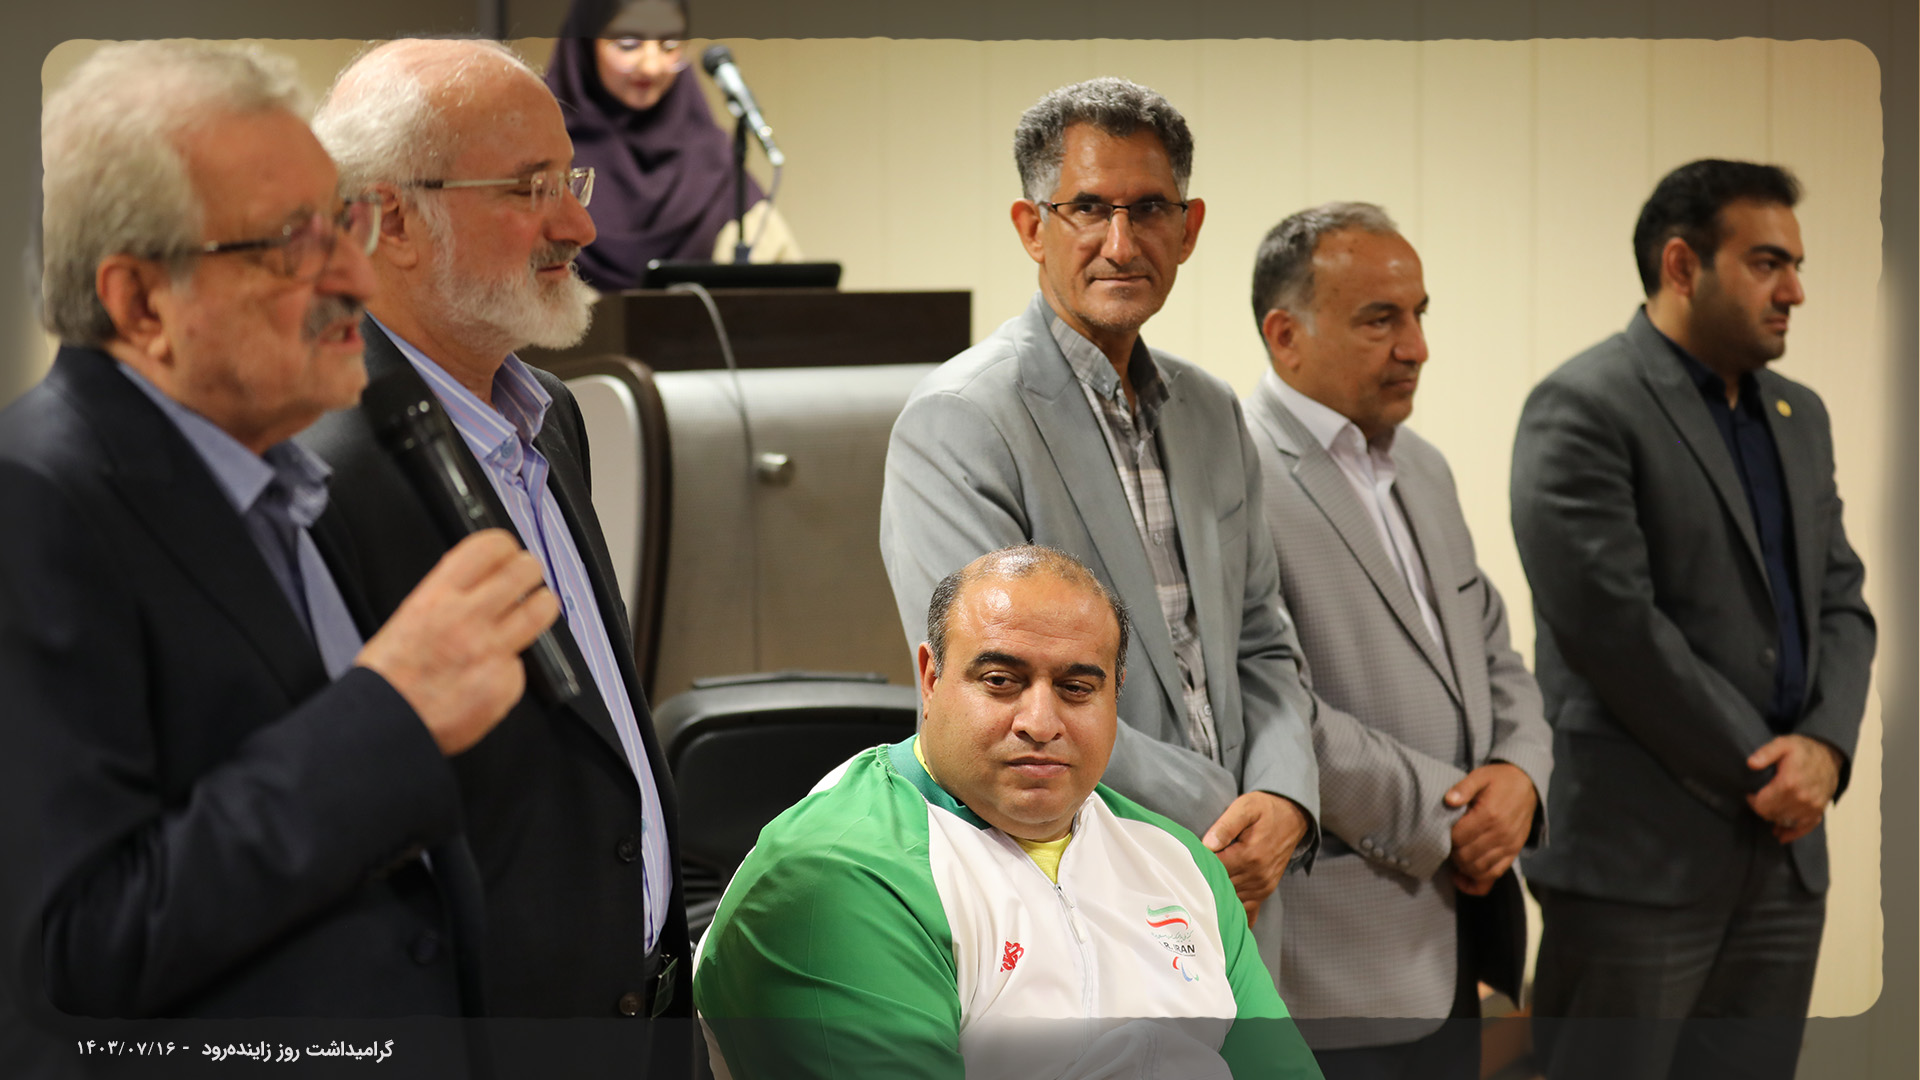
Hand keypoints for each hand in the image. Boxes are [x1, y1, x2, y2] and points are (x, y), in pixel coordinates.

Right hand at [355, 530, 560, 755]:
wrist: (384, 724)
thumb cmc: (389, 676)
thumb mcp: (410, 616)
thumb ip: (448, 595)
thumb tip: (479, 581)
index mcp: (438, 596)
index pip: (489, 547)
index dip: (506, 546)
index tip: (509, 553)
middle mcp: (467, 617)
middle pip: (524, 571)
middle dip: (529, 572)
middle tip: (527, 580)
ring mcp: (491, 650)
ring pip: (541, 609)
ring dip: (541, 606)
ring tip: (534, 611)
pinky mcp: (505, 683)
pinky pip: (522, 665)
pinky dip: (511, 669)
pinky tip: (491, 674)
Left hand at [1202, 791, 1307, 920]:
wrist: (1292, 816)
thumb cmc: (1265, 810)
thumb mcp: (1246, 807)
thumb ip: (1226, 825)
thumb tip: (1208, 844)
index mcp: (1249, 855)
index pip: (1214, 869)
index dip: (1198, 866)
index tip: (1188, 860)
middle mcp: (1257, 875)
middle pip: (1220, 888)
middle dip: (1204, 882)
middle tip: (1190, 874)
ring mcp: (1262, 886)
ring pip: (1231, 901)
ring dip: (1216, 896)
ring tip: (1203, 886)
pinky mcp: (1265, 891)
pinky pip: (1248, 911)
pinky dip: (1234, 910)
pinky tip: (1221, 907)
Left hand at [1444, 763, 1536, 891]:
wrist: (1527, 785)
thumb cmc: (1499, 780)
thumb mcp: (1480, 776)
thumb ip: (1463, 787)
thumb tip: (1448, 800)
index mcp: (1489, 815)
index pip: (1458, 838)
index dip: (1444, 837)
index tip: (1441, 831)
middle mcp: (1501, 834)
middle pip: (1466, 856)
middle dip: (1451, 853)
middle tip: (1445, 844)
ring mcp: (1509, 846)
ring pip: (1478, 869)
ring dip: (1461, 867)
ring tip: (1453, 856)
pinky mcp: (1513, 853)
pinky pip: (1494, 875)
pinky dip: (1476, 881)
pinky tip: (1462, 876)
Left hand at [1746, 734, 1841, 843]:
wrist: (1828, 755)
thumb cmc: (1803, 750)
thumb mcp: (1782, 744)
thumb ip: (1765, 753)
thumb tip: (1751, 763)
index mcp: (1789, 783)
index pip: (1762, 805)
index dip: (1752, 801)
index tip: (1750, 794)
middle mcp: (1801, 799)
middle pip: (1772, 815)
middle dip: (1762, 809)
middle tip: (1759, 800)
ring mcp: (1812, 807)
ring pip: (1785, 822)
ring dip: (1774, 819)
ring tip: (1768, 812)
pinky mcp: (1819, 811)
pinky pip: (1805, 828)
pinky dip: (1792, 833)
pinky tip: (1781, 836)